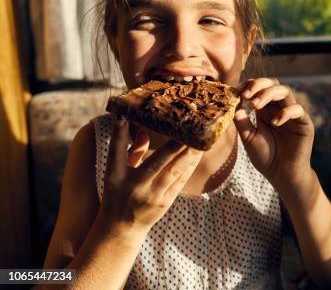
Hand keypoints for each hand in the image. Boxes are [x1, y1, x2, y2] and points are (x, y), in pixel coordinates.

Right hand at [99, 116, 202, 236]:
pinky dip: (190, 166)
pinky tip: (199, 153)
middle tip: (188, 128)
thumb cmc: (118, 194)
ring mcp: (152, 196)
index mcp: (116, 177)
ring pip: (174, 172)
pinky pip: (181, 181)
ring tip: (200, 139)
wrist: (122, 228)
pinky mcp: (165, 203)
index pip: (117, 152)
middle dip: (173, 146)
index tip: (125, 117)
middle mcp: (134, 186)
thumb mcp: (116, 173)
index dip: (119, 135)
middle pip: (156, 162)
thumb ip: (131, 150)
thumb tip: (144, 129)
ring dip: (188, 155)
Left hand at [234, 78, 314, 189]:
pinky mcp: (304, 123)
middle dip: (259, 85)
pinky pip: (297, 109)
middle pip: (273, 84)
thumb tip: (234, 106)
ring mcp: (293, 114)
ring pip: (285, 91)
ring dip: (269, 94)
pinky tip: (274, 122)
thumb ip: (242, 122)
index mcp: (266, 109)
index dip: (249, 86)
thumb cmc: (265, 157)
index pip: (260, 88)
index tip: (237, 91)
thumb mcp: (249, 138)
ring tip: (256, 105)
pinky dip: (285, 112)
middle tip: (246, 95)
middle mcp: (280, 108)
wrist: (282, 175)